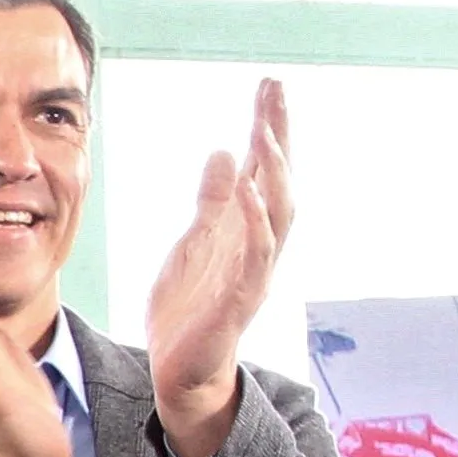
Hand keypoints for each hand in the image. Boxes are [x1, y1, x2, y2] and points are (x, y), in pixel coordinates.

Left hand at [143, 78, 294, 456]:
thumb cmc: (190, 310)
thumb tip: (225, 152)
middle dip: (277, 137)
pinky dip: (254, 224)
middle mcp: (257, 247)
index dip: (269, 128)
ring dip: (273, 175)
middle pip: (278, 183)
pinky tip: (247, 192)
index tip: (269, 85)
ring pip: (276, 217)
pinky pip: (256, 259)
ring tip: (265, 134)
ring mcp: (252, 273)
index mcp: (244, 230)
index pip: (263, 170)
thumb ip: (212, 201)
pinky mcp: (238, 302)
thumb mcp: (195, 243)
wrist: (179, 371)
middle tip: (273, 92)